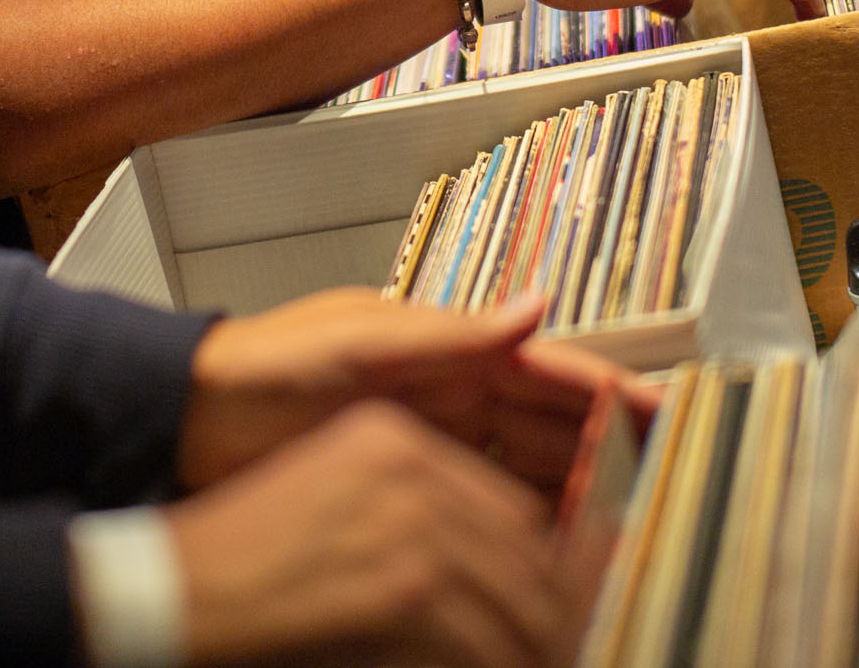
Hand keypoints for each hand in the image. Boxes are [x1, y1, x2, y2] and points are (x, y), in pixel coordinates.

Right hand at [168, 402, 575, 667]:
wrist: (183, 586)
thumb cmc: (247, 555)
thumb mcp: (335, 495)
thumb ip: (413, 508)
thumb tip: (490, 560)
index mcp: (395, 436)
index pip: (507, 504)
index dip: (546, 566)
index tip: (562, 603)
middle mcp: (411, 465)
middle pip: (525, 549)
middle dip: (551, 612)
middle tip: (562, 647)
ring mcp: (412, 522)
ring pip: (520, 599)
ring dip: (536, 647)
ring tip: (543, 667)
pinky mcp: (405, 586)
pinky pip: (486, 642)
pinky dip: (500, 666)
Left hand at [179, 290, 650, 492]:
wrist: (196, 419)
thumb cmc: (267, 365)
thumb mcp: (361, 342)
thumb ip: (450, 334)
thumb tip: (535, 304)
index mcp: (448, 349)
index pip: (548, 370)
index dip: (607, 391)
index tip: (663, 410)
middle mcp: (452, 394)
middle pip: (551, 428)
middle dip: (605, 453)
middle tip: (659, 487)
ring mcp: (435, 442)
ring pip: (526, 472)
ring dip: (571, 496)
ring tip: (618, 530)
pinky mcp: (411, 485)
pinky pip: (484, 504)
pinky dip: (521, 524)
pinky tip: (549, 553)